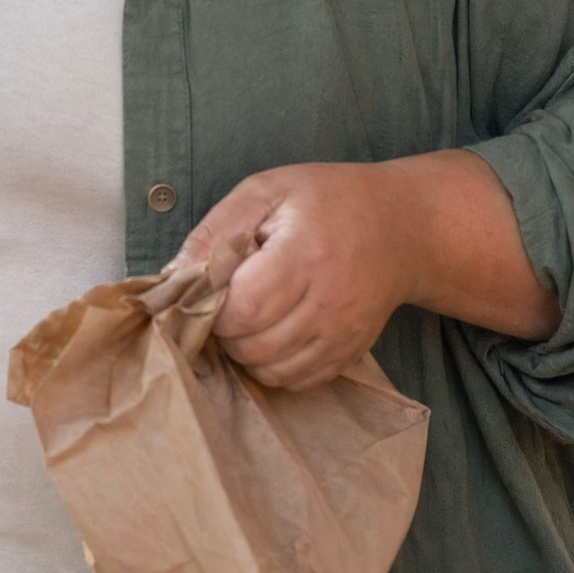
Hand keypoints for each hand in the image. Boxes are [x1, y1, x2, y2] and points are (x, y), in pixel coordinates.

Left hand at [174, 150, 560, 390]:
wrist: (402, 226)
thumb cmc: (327, 200)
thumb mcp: (268, 191)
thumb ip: (216, 229)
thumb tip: (171, 275)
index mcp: (306, 252)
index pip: (243, 307)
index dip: (211, 305)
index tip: (207, 286)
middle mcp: (330, 300)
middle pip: (253, 345)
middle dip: (224, 330)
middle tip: (225, 300)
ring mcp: (343, 333)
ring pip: (270, 370)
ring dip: (244, 351)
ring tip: (247, 316)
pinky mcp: (350, 353)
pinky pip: (296, 382)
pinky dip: (272, 366)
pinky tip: (272, 333)